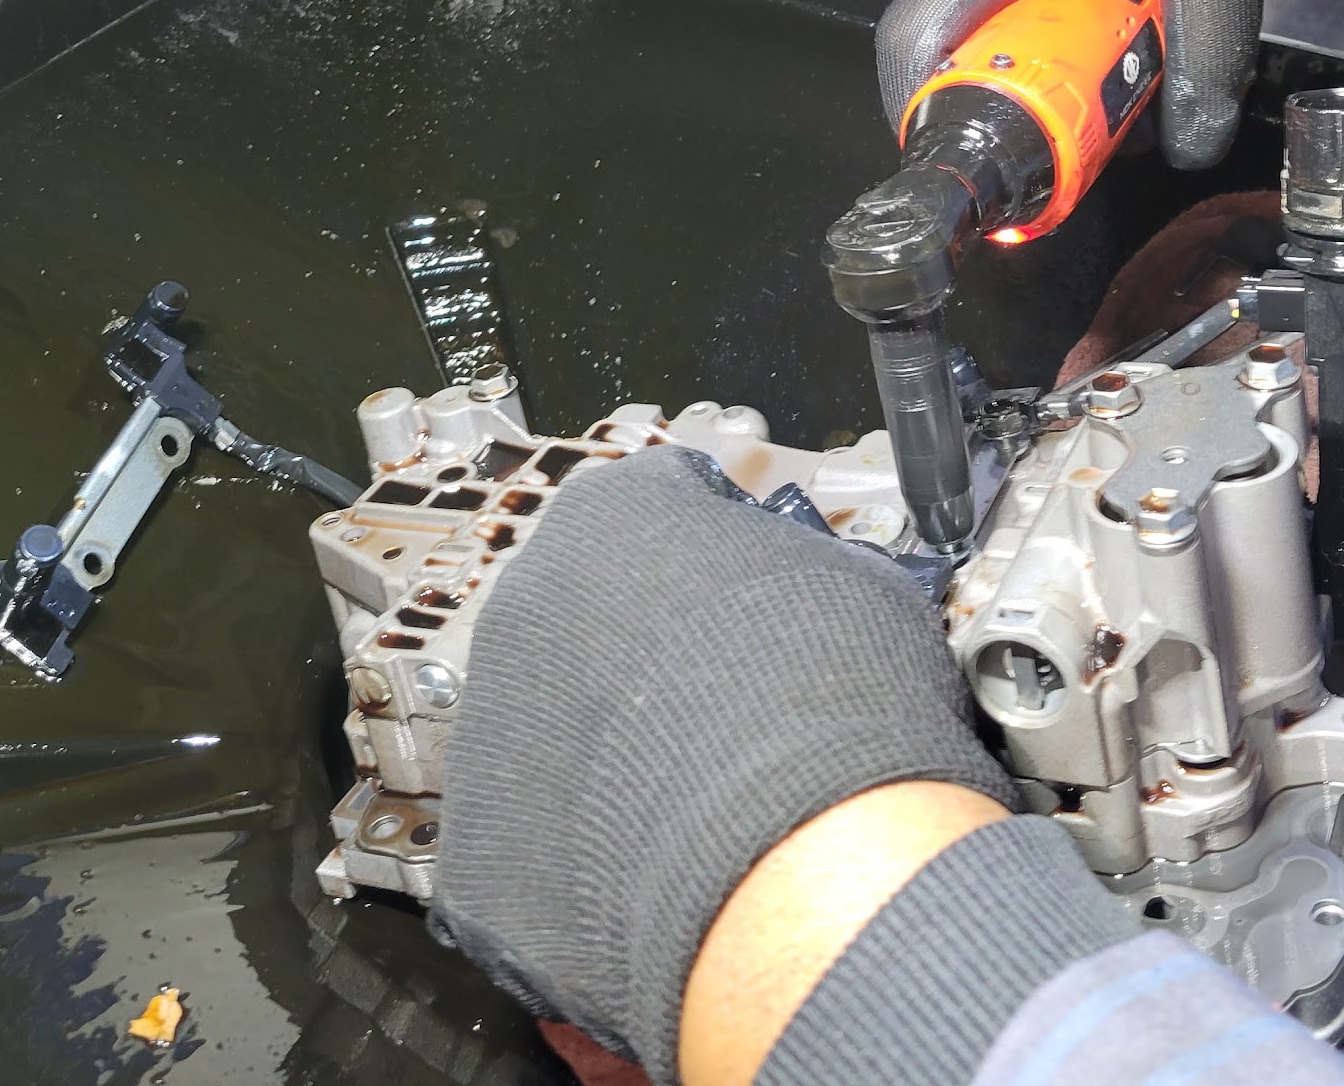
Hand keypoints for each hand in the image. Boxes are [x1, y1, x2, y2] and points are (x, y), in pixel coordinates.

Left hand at [429, 448, 1015, 1082]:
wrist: (793, 846)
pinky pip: (536, 815)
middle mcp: (533, 590)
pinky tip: (659, 847)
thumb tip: (830, 589)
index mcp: (614, 508)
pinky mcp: (482, 818)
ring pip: (551, 708)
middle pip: (591, 601)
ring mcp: (496, 703)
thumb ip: (815, 565)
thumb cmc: (829, 699)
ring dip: (611, 735)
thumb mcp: (861, 585)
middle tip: (725, 691)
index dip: (718, 540)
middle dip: (650, 642)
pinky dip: (589, 831)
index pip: (662, 497)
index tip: (748, 582)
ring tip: (698, 781)